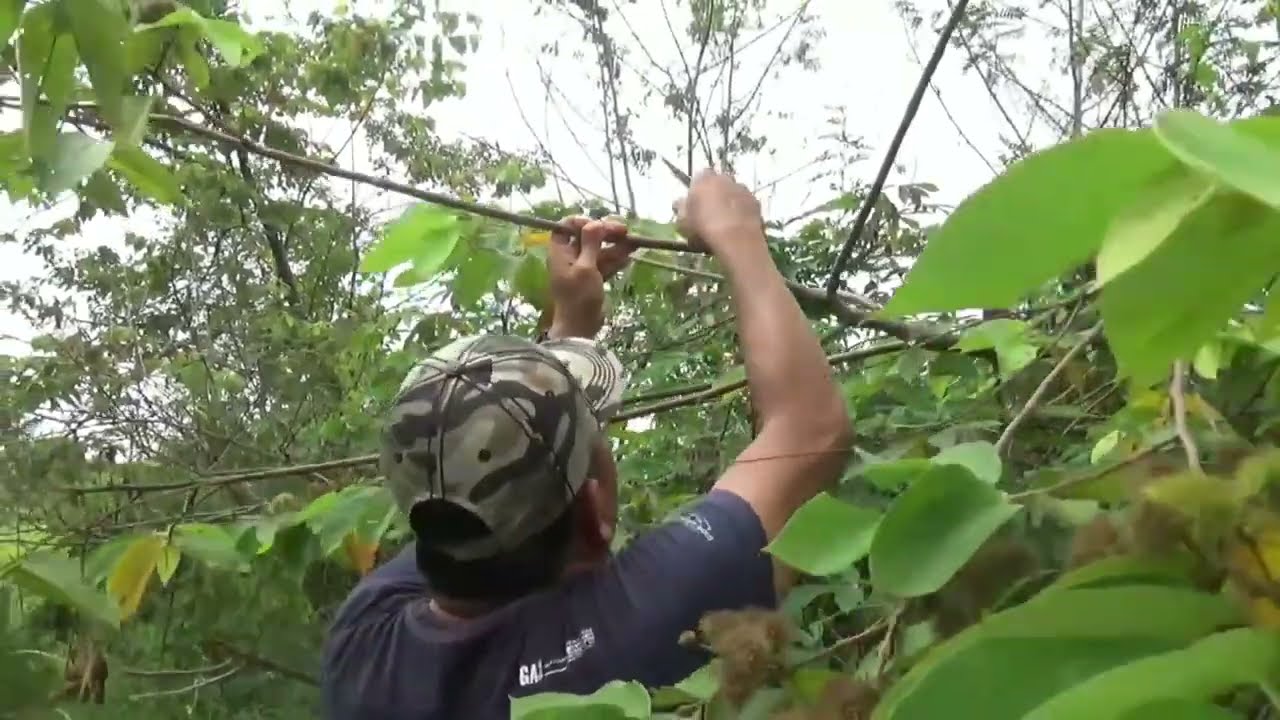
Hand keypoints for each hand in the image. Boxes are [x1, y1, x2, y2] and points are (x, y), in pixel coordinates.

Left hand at [545, 216, 633, 338]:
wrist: (581, 327)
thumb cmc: (579, 297)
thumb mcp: (586, 268)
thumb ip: (590, 244)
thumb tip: (595, 222)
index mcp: (561, 251)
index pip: (566, 226)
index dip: (583, 222)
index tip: (599, 225)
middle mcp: (570, 256)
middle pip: (587, 236)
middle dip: (605, 232)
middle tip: (624, 231)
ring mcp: (582, 268)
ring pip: (599, 250)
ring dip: (615, 246)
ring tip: (634, 243)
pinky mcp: (593, 278)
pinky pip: (605, 264)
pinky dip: (616, 259)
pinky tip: (629, 257)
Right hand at [673, 169, 765, 255]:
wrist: (736, 239)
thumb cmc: (703, 229)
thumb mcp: (683, 222)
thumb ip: (681, 208)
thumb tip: (680, 202)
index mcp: (704, 179)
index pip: (700, 175)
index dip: (698, 187)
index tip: (696, 201)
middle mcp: (724, 178)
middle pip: (719, 181)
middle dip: (716, 191)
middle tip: (711, 210)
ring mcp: (742, 188)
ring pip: (734, 191)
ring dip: (730, 200)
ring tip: (726, 220)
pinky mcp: (755, 201)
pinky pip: (746, 203)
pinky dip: (742, 210)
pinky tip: (738, 225)